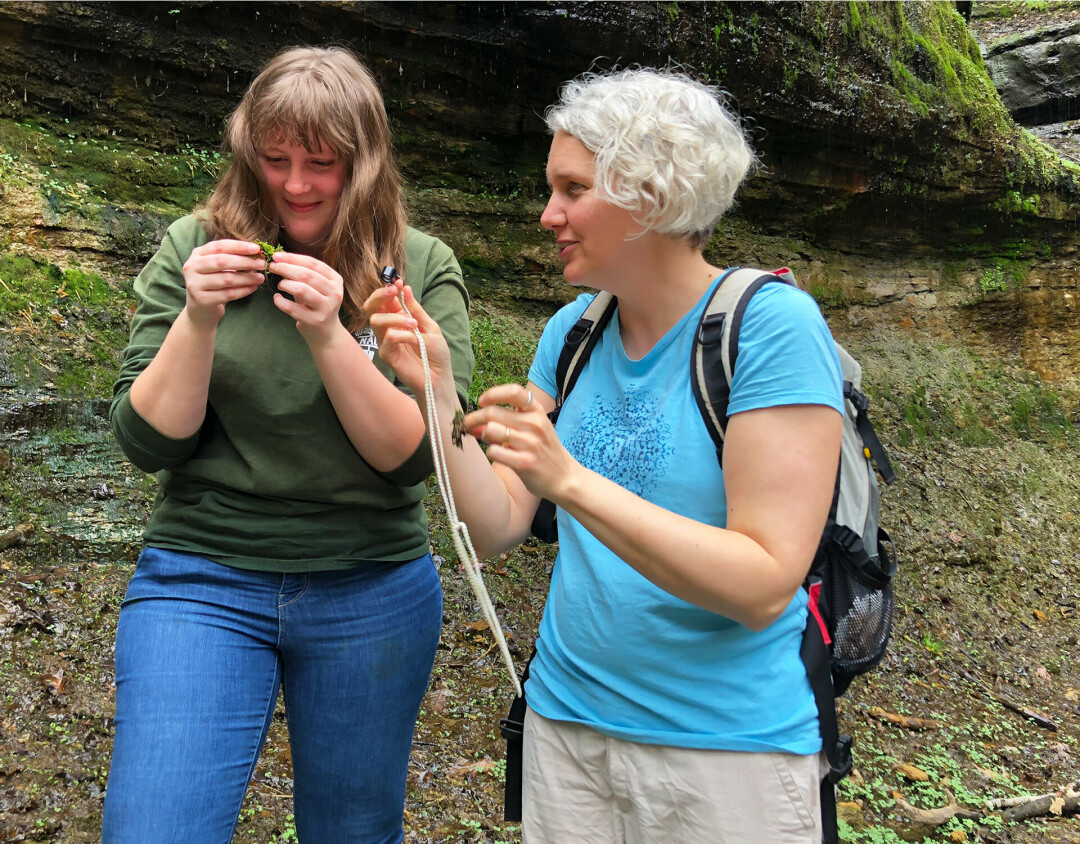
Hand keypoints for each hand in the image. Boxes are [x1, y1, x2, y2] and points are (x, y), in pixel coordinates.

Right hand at [181, 239, 264, 327]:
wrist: (200, 308)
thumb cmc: (213, 283)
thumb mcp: (217, 267)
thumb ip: (232, 258)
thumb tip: (257, 253)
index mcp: (197, 254)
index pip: (219, 246)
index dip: (239, 246)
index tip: (257, 249)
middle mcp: (192, 267)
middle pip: (222, 261)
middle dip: (245, 262)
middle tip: (263, 264)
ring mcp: (195, 284)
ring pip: (227, 279)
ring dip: (247, 278)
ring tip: (260, 278)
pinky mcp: (202, 300)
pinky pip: (228, 294)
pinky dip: (243, 290)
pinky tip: (253, 288)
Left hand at [268, 252, 346, 347]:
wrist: (326, 333)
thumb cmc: (316, 305)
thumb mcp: (316, 288)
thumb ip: (303, 274)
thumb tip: (280, 259)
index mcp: (336, 280)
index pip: (314, 264)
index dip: (293, 258)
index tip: (276, 256)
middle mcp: (334, 293)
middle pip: (307, 275)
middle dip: (286, 268)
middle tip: (272, 266)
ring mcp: (326, 308)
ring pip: (301, 289)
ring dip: (285, 284)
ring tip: (280, 285)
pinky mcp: (315, 321)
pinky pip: (292, 308)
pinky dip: (280, 302)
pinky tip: (277, 299)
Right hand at [364, 282, 454, 397]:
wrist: (439, 376)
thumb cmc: (436, 353)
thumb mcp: (430, 327)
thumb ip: (416, 310)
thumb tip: (405, 289)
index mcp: (399, 318)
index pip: (385, 300)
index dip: (388, 289)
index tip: (398, 282)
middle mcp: (389, 328)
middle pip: (372, 307)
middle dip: (380, 295)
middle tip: (393, 292)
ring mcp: (386, 341)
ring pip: (376, 320)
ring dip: (395, 317)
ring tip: (414, 325)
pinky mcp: (386, 354)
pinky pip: (388, 338)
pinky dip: (401, 334)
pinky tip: (414, 339)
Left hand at [465, 385, 573, 500]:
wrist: (565, 478)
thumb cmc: (544, 451)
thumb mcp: (534, 429)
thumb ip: (508, 421)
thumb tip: (474, 422)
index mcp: (537, 412)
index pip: (514, 392)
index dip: (493, 393)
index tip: (482, 401)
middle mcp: (535, 424)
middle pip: (493, 412)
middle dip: (474, 418)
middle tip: (468, 425)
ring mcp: (530, 443)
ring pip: (491, 430)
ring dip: (483, 436)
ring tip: (490, 441)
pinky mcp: (524, 462)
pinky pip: (494, 451)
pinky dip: (491, 452)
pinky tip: (498, 455)